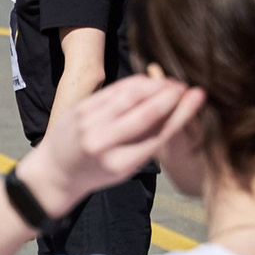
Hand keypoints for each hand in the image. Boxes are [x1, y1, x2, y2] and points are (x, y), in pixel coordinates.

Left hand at [17, 72, 202, 214]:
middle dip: (170, 96)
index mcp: (122, 163)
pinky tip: (148, 81)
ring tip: (171, 83)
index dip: (182, 112)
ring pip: (129, 97)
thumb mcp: (127, 167)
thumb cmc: (98, 171)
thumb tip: (178, 112)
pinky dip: (133, 84)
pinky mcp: (80, 110)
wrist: (55, 173)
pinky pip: (113, 90)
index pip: (160, 133)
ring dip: (154, 86)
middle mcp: (104, 142)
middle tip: (187, 87)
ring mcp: (89, 124)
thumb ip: (149, 143)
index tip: (199, 96)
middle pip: (146, 112)